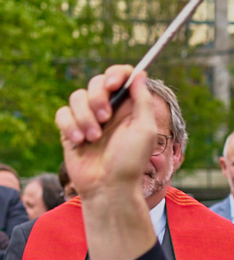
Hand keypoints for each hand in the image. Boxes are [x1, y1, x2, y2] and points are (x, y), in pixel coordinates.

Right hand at [55, 65, 156, 202]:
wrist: (108, 186)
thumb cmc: (130, 161)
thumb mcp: (144, 129)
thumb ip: (142, 100)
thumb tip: (140, 73)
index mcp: (129, 107)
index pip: (121, 76)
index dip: (115, 74)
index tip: (114, 85)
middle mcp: (109, 109)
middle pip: (96, 82)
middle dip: (98, 97)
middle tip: (105, 118)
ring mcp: (88, 118)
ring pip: (77, 97)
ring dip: (84, 117)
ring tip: (94, 138)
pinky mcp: (70, 129)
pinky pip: (62, 113)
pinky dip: (70, 126)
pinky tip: (80, 142)